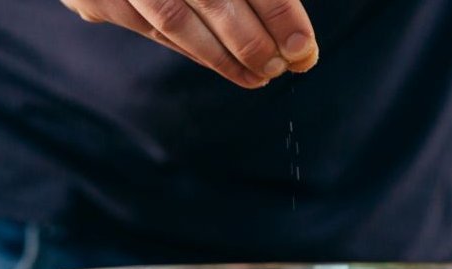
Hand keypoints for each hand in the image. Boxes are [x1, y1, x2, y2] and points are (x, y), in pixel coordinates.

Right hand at [60, 0, 318, 88]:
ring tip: (260, 75)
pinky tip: (225, 64)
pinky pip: (149, 27)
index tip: (302, 45)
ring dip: (222, 56)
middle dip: (251, 39)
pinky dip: (192, 49)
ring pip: (175, 20)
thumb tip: (296, 37)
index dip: (277, 9)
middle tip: (282, 66)